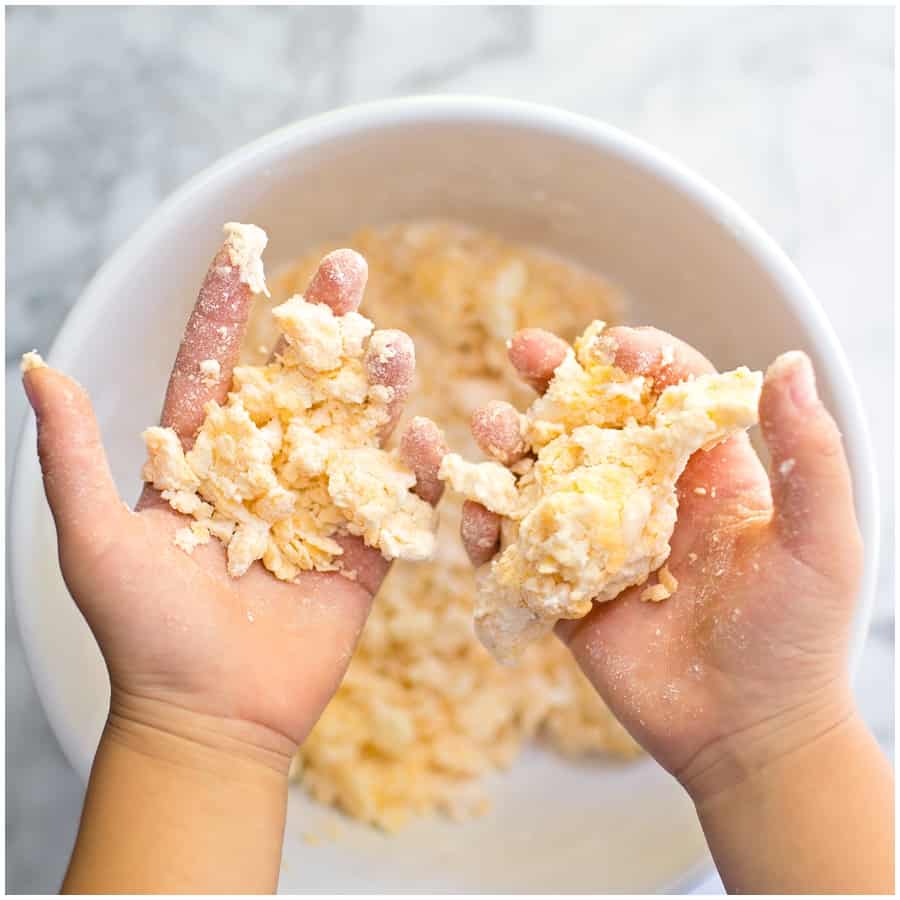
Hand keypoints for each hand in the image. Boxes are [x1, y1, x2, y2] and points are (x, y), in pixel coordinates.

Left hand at [23, 242, 445, 770]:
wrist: (208, 719)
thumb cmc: (142, 633)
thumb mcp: (93, 538)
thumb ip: (73, 453)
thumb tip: (39, 366)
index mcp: (198, 466)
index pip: (215, 369)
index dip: (230, 308)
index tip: (246, 247)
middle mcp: (261, 478)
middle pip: (296, 386)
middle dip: (321, 326)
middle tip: (349, 268)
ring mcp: (313, 515)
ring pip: (352, 435)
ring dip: (374, 386)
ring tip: (392, 342)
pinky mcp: (357, 558)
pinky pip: (392, 506)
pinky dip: (414, 471)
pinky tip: (427, 432)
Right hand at [461, 325, 863, 802]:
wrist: (746, 732)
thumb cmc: (795, 638)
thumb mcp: (820, 543)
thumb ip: (810, 455)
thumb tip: (789, 364)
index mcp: (702, 470)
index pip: (666, 391)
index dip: (639, 359)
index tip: (610, 350)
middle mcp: (642, 493)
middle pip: (588, 419)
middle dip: (553, 380)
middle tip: (522, 351)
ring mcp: (597, 539)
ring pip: (538, 475)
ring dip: (507, 445)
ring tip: (490, 429)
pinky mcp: (563, 587)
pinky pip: (515, 549)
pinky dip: (488, 529)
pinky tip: (481, 519)